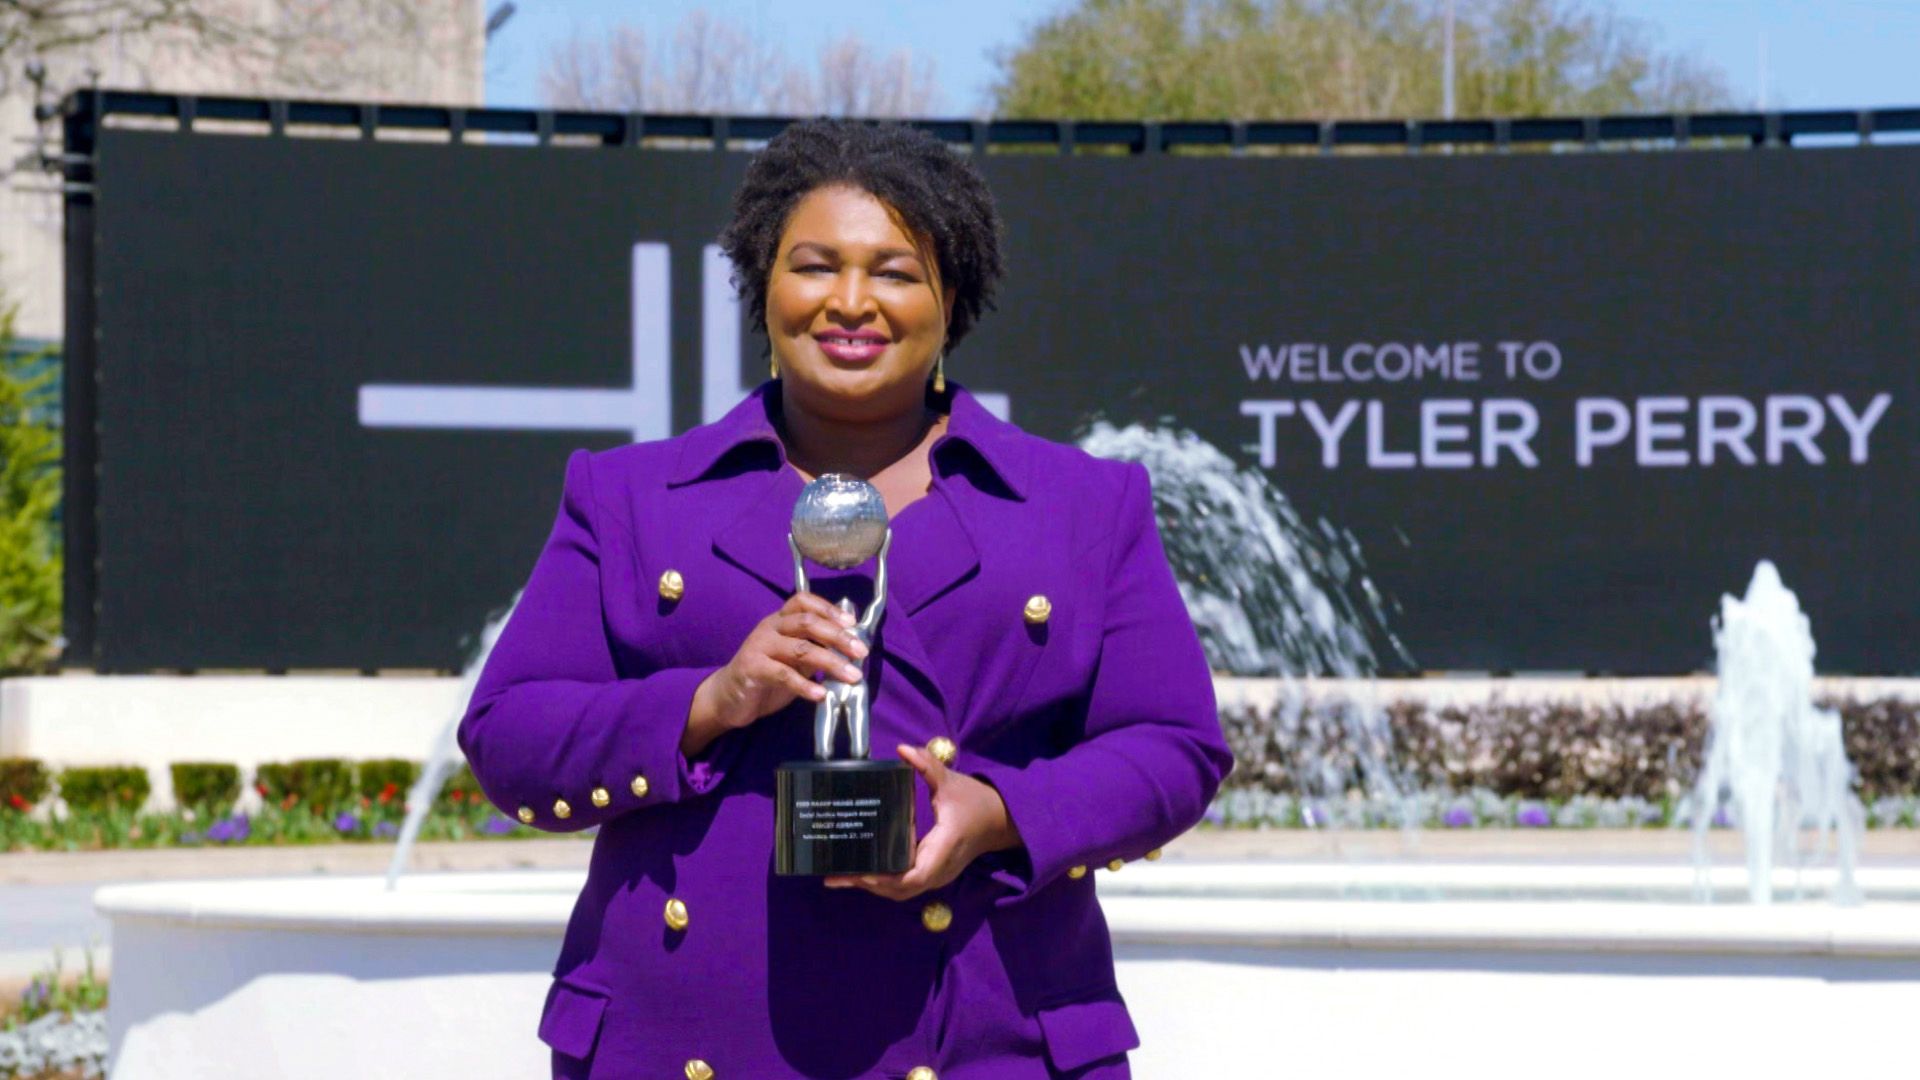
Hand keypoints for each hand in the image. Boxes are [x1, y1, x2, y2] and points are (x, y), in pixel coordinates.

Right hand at [682, 593, 865, 755]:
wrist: (728, 698)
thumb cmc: (766, 678)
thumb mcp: (795, 662)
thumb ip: (816, 651)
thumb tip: (851, 649)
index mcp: (780, 621)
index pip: (803, 602)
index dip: (829, 609)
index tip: (852, 623)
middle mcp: (769, 628)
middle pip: (806, 622)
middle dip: (838, 635)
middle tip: (860, 651)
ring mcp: (759, 646)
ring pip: (800, 648)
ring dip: (830, 662)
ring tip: (852, 676)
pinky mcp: (751, 668)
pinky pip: (783, 674)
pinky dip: (805, 685)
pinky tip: (821, 695)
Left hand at [824, 743, 1021, 900]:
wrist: (999, 821)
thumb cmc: (975, 801)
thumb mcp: (951, 781)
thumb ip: (928, 765)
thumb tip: (903, 749)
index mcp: (943, 847)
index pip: (915, 876)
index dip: (887, 879)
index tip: (862, 873)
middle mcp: (939, 869)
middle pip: (900, 890)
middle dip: (868, 885)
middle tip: (835, 876)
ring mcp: (937, 875)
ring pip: (901, 891)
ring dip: (873, 887)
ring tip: (840, 878)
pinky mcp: (933, 874)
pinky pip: (905, 885)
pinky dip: (883, 883)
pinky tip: (862, 874)